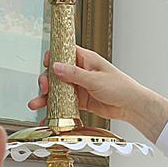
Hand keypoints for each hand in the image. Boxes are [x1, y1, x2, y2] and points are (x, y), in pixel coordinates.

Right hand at [27, 46, 167, 142]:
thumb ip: (74, 74)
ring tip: (36, 103)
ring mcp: (79, 86)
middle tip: (44, 88)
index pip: (64, 52)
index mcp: (85, 59)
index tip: (46, 64)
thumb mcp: (95, 79)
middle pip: (56, 73)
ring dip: (46, 96)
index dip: (53, 57)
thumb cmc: (120, 87)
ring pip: (57, 89)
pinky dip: (55, 108)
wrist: (131, 106)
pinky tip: (47, 114)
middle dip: (47, 80)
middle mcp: (80, 71)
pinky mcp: (79, 100)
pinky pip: (63, 103)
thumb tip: (55, 67)